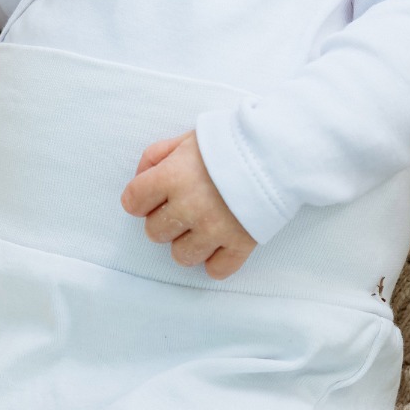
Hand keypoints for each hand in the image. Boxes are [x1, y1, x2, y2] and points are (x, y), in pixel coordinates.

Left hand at [120, 131, 255, 278]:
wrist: (277, 150)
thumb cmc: (229, 142)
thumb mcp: (187, 138)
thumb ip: (156, 155)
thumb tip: (141, 179)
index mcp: (171, 176)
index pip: (132, 202)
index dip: (140, 200)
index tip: (153, 197)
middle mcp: (188, 206)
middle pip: (154, 233)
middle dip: (165, 221)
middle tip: (184, 207)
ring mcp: (214, 229)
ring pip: (181, 256)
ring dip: (188, 243)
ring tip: (203, 225)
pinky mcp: (240, 244)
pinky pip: (216, 270)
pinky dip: (216, 262)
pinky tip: (220, 243)